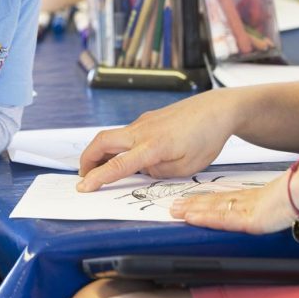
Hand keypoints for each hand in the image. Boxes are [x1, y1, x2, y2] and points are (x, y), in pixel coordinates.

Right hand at [77, 90, 232, 191]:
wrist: (215, 110)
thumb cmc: (205, 139)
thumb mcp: (186, 168)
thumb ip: (159, 172)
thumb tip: (142, 170)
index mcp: (152, 146)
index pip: (117, 164)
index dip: (98, 177)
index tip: (83, 187)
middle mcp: (141, 131)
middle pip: (101, 141)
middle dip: (87, 160)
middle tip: (83, 177)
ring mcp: (142, 122)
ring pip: (111, 136)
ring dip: (100, 152)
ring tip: (100, 169)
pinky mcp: (147, 119)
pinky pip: (125, 134)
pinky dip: (116, 146)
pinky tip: (124, 157)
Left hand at [169, 171, 296, 234]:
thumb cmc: (298, 193)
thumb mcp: (281, 200)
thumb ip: (272, 204)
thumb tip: (271, 207)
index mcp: (250, 198)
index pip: (221, 200)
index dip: (203, 200)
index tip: (188, 201)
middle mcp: (243, 202)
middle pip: (211, 203)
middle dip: (191, 205)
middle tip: (173, 206)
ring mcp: (244, 210)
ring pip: (211, 210)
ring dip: (192, 211)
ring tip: (176, 211)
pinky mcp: (247, 219)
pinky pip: (220, 219)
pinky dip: (204, 218)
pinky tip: (191, 218)